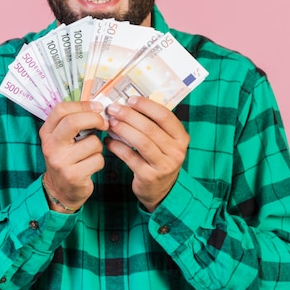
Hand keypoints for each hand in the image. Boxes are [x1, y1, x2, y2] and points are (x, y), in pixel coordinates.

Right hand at [39, 101, 108, 212]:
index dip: (83, 105)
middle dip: (95, 119)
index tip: (97, 107)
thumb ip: (73, 123)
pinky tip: (90, 166)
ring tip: (90, 154)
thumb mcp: (62, 140)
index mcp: (47, 133)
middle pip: (74, 122)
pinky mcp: (73, 176)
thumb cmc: (66, 159)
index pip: (61, 109)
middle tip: (104, 124)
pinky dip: (99, 162)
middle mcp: (51, 146)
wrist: (60, 191)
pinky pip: (98, 160)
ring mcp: (61, 162)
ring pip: (93, 143)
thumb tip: (97, 106)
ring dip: (98, 147)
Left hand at [104, 97, 188, 211]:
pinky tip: (108, 141)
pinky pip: (130, 157)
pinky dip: (117, 147)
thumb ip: (154, 125)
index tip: (130, 99)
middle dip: (129, 116)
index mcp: (181, 138)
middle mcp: (176, 151)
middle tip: (113, 109)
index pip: (165, 116)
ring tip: (110, 123)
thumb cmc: (159, 159)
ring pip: (140, 142)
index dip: (146, 105)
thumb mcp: (165, 142)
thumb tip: (129, 104)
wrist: (161, 190)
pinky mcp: (149, 176)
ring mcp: (164, 165)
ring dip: (122, 129)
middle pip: (150, 128)